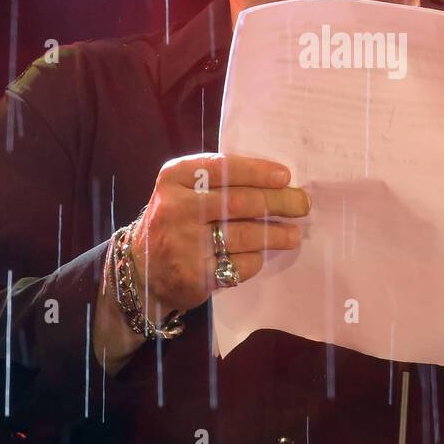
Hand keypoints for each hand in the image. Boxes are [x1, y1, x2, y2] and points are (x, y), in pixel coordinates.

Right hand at [93, 153, 309, 371]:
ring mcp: (183, 243)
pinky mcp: (194, 275)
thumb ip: (218, 181)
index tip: (285, 176)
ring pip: (244, 235)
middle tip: (302, 205)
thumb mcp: (183, 190)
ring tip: (293, 234)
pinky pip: (239, 264)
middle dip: (278, 202)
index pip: (222, 168)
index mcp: (174, 178)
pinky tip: (262, 254)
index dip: (257, 171)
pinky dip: (256, 259)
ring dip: (276, 234)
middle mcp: (176, 208)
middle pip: (240, 202)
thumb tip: (277, 180)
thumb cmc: (175, 221)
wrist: (142, 269)